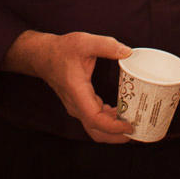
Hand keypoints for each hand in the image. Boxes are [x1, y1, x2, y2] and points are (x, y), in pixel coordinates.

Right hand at [3, 30, 133, 142]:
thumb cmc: (62, 50)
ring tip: (134, 124)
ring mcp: (77, 107)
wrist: (42, 56)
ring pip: (95, 128)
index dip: (113, 127)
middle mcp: (76, 105)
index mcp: (77, 92)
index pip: (94, 119)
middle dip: (116, 136)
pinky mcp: (79, 105)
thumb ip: (107, 46)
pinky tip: (121, 114)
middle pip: (96, 131)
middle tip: (137, 133)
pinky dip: (108, 121)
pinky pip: (94, 119)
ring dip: (113, 130)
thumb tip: (128, 52)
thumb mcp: (84, 42)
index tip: (129, 126)